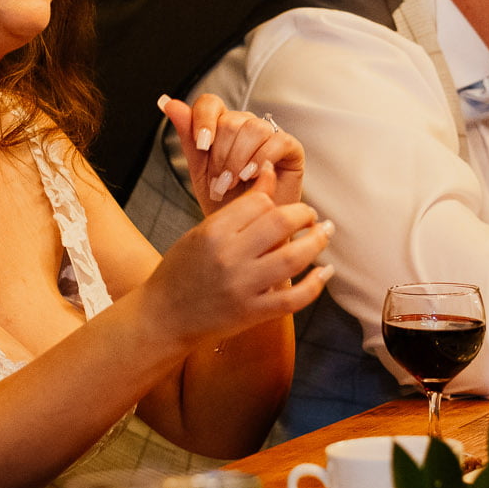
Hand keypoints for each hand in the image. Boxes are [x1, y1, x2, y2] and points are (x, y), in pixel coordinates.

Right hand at [146, 166, 333, 344]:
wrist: (163, 316)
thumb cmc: (181, 270)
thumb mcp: (202, 232)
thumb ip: (238, 208)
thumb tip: (268, 171)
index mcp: (213, 232)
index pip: (259, 202)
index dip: (276, 200)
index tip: (285, 204)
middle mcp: (229, 257)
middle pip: (281, 222)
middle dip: (305, 214)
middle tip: (312, 216)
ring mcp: (242, 287)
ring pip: (294, 257)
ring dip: (317, 242)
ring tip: (324, 234)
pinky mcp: (252, 313)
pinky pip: (294, 298)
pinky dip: (315, 284)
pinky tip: (325, 272)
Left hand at [160, 93, 306, 209]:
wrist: (247, 232)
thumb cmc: (226, 203)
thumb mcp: (200, 171)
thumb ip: (187, 137)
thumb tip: (167, 102)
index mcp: (222, 127)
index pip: (210, 103)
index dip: (203, 120)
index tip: (201, 146)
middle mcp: (246, 126)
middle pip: (231, 120)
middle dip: (220, 155)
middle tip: (218, 183)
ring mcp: (270, 135)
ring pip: (253, 128)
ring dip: (238, 160)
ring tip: (232, 184)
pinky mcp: (292, 148)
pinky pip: (277, 141)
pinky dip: (260, 160)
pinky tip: (252, 177)